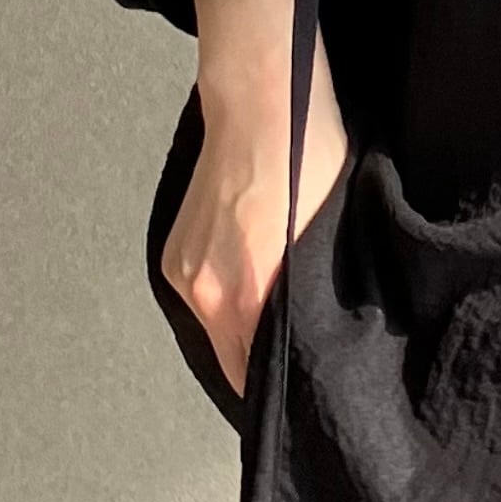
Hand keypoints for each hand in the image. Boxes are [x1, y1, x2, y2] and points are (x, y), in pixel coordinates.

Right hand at [166, 0, 347, 399]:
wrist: (258, 104)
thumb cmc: (307, 161)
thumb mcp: (328, 235)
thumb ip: (311, 296)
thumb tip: (317, 336)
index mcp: (244, 295)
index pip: (257, 374)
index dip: (282, 388)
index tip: (305, 397)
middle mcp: (203, 293)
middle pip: (235, 356)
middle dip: (264, 364)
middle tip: (300, 364)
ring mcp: (182, 272)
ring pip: (217, 328)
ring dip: (243, 330)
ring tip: (280, 320)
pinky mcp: (173, 254)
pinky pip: (203, 299)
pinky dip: (226, 302)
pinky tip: (253, 286)